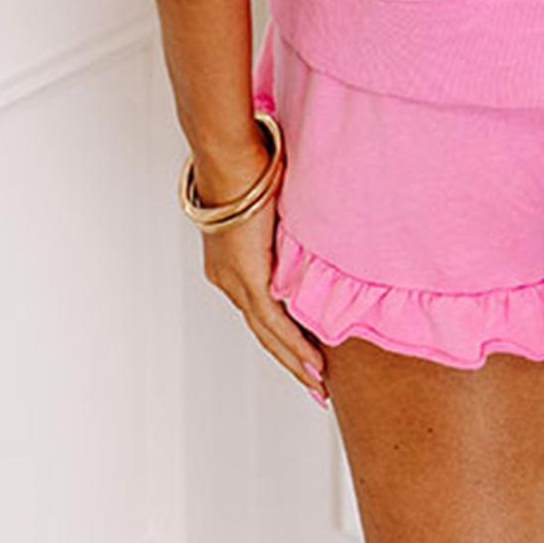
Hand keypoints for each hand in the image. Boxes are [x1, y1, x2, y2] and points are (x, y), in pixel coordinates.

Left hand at [195, 140, 329, 405]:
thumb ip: (283, 226)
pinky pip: (274, 320)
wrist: (230, 158)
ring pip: (267, 332)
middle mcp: (227, 279)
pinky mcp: (249, 277)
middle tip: (312, 384)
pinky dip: (294, 343)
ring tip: (316, 383)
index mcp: (228, 264)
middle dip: (288, 358)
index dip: (278, 333)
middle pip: (261, 330)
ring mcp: (235, 281)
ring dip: (294, 359)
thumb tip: (303, 223)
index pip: (257, 308)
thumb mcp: (270, 204)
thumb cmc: (249, 166)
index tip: (297, 353)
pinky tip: (311, 362)